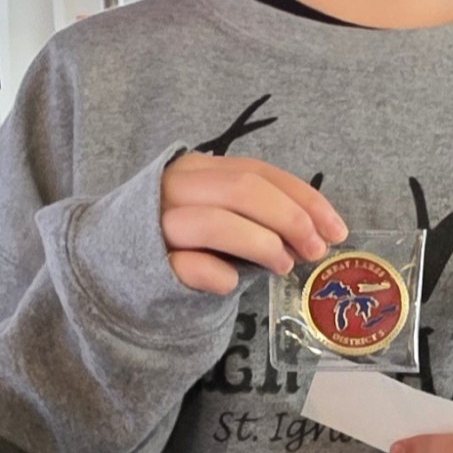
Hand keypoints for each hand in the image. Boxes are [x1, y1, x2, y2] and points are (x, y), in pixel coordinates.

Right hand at [159, 152, 347, 295]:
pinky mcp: (149, 263)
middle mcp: (175, 188)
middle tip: (316, 249)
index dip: (304, 198)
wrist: (116, 269)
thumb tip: (317, 232)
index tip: (336, 228)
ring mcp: (158, 225)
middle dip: (290, 218)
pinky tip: (232, 283)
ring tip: (284, 266)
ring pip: (216, 223)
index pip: (258, 172)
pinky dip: (220, 274)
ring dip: (262, 244)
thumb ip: (258, 213)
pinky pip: (190, 266)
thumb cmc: (181, 242)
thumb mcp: (219, 213)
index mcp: (196, 169)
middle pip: (242, 190)